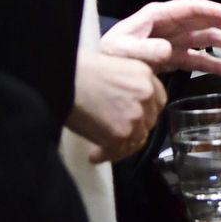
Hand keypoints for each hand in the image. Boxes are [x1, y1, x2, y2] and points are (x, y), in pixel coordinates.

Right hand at [68, 49, 165, 163]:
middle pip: (149, 121)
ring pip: (137, 139)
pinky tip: (94, 154)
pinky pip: (118, 152)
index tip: (135, 118)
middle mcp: (145, 95)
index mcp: (145, 75)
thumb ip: (129, 84)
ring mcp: (135, 116)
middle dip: (134, 129)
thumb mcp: (114, 66)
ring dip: (121, 145)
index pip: (158, 100)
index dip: (146, 112)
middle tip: (117, 133)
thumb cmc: (79, 70)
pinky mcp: (120, 134)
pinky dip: (106, 155)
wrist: (62, 78)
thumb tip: (126, 104)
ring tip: (102, 148)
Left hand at [102, 0, 220, 75]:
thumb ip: (145, 50)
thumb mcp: (121, 52)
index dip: (217, 11)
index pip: (193, 9)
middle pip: (205, 21)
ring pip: (206, 40)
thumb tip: (169, 50)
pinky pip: (198, 58)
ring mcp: (172, 41)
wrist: (97, 75)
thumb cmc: (107, 56)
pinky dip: (214, 64)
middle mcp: (169, 26)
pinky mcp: (172, 58)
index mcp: (159, 16)